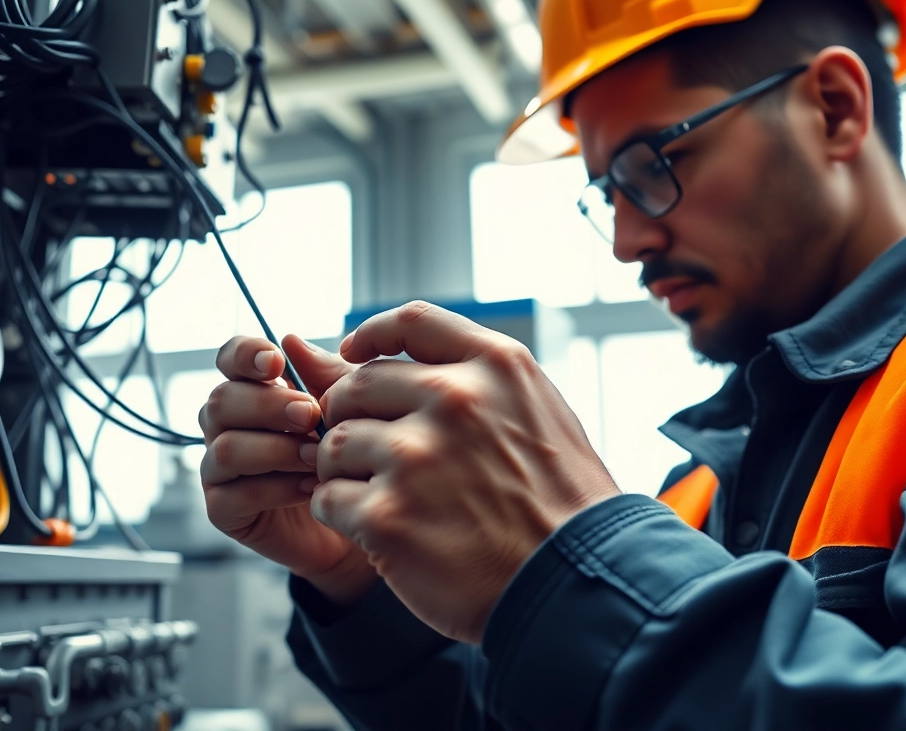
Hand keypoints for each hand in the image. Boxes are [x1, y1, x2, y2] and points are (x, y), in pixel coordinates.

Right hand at [199, 335, 377, 606]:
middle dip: (268, 406)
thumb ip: (325, 375)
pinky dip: (277, 488)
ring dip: (276, 449)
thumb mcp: (349, 407)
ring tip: (317, 457)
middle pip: (221, 401)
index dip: (244, 354)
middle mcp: (227, 425)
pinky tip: (311, 488)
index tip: (276, 362)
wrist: (362, 516)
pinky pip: (236, 493)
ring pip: (226, 447)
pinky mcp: (224, 510)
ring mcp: (219, 468)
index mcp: (253, 389)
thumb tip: (291, 340)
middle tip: (311, 416)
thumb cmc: (353, 453)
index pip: (229, 358)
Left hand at [311, 302, 620, 642]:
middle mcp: (454, 400)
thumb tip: (393, 355)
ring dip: (344, 470)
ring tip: (378, 495)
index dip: (372, 334)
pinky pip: (330, 499)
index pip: (413, 321)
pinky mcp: (388, 516)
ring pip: (336, 444)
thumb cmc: (559, 505)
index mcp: (496, 368)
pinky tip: (379, 530)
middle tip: (368, 452)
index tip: (353, 354)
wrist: (575, 584)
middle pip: (358, 386)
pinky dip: (344, 515)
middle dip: (350, 416)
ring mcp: (417, 457)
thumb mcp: (538, 415)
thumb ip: (474, 381)